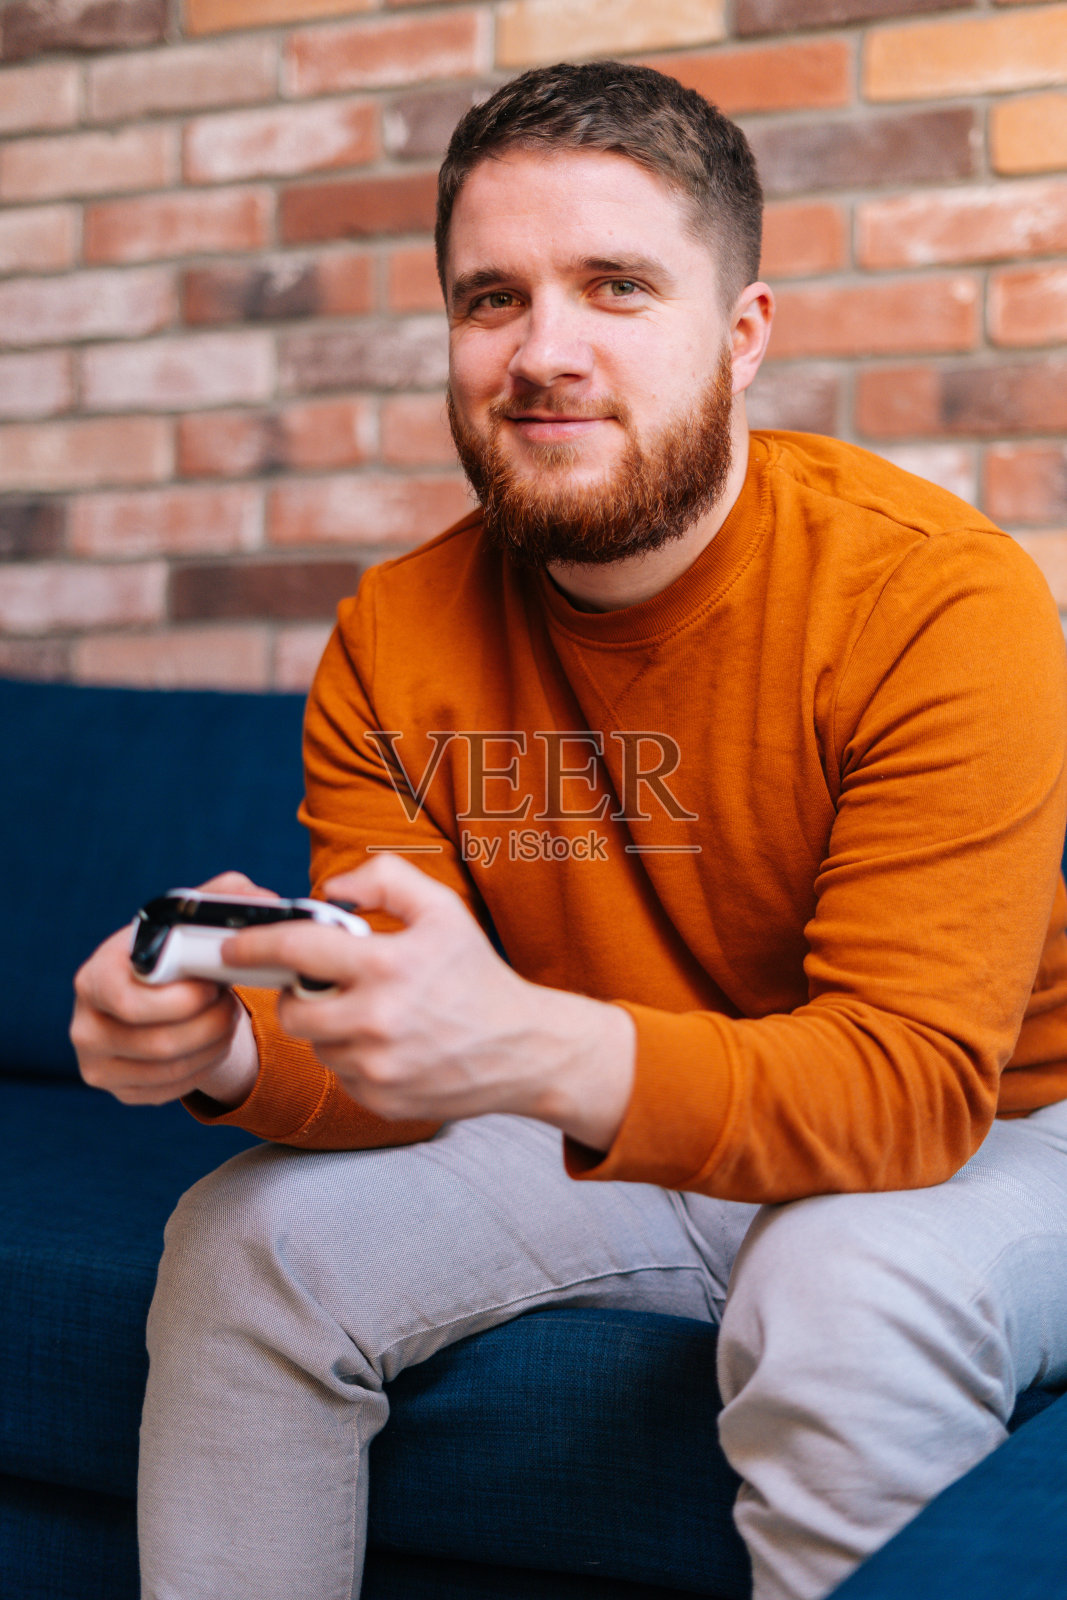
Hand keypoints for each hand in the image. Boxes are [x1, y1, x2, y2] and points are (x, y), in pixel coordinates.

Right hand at [71, 871, 265, 1108]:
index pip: (127, 1001)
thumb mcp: (189, 923)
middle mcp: (86, 1024)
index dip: (181, 999)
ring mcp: (99, 1064)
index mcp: (95, 976)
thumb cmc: (173, 955)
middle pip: (159, 1042)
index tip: (213, 985)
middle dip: (209, 1023)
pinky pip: (173, 1089)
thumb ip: (222, 899)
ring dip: (214, 1043)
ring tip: (227, 1018)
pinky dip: (205, 1066)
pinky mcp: (121, 1091)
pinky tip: (213, 1042)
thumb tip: (262, 898)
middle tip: (229, 1003)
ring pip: (171, 1069)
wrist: (156, 996)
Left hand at [220, 854, 635, 1150]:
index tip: (233, 945)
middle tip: (326, 982)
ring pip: (316, 1045)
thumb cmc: (476, 973)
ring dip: (328, 1027)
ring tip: (371, 1012)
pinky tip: (388, 1044)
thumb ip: (384, 878)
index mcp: (388, 966)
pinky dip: (352, 1057)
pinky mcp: (381, 1100)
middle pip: (292, 1009)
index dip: (256, 943)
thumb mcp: (442, 908)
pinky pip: (340, 1075)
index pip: (298, 949)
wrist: (522, 1047)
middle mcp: (377, 1020)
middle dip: (298, 992)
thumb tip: (328, 889)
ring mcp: (378, 1067)